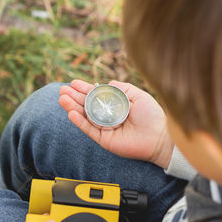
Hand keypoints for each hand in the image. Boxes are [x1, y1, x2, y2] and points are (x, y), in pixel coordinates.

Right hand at [58, 79, 172, 168]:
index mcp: (115, 105)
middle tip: (61, 90)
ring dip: (72, 108)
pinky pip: (89, 129)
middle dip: (74, 97)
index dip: (84, 89)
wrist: (159, 137)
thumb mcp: (138, 95)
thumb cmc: (152, 116)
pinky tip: (71, 113)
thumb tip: (108, 82)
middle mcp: (108, 116)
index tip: (73, 83)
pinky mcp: (104, 139)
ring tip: (62, 99)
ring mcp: (105, 128)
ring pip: (85, 116)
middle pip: (87, 105)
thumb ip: (123, 88)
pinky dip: (80, 122)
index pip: (96, 96)